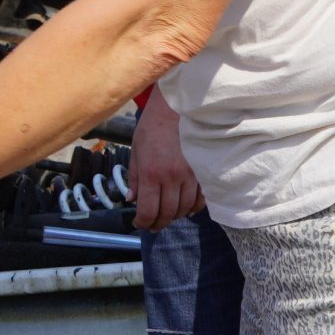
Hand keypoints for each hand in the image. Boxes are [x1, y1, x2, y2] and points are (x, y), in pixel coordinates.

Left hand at [129, 91, 202, 231]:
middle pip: (168, 213)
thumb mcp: (136, 151)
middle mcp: (171, 178)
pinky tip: (186, 208)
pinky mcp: (203, 172)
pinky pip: (200, 199)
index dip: (143, 222)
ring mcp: (190, 176)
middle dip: (158, 223)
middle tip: (153, 225)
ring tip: (168, 216)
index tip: (139, 224)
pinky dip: (193, 208)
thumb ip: (134, 177)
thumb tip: (131, 199)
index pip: (148, 210)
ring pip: (185, 208)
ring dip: (175, 217)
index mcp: (151, 173)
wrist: (176, 109)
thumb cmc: (153, 127)